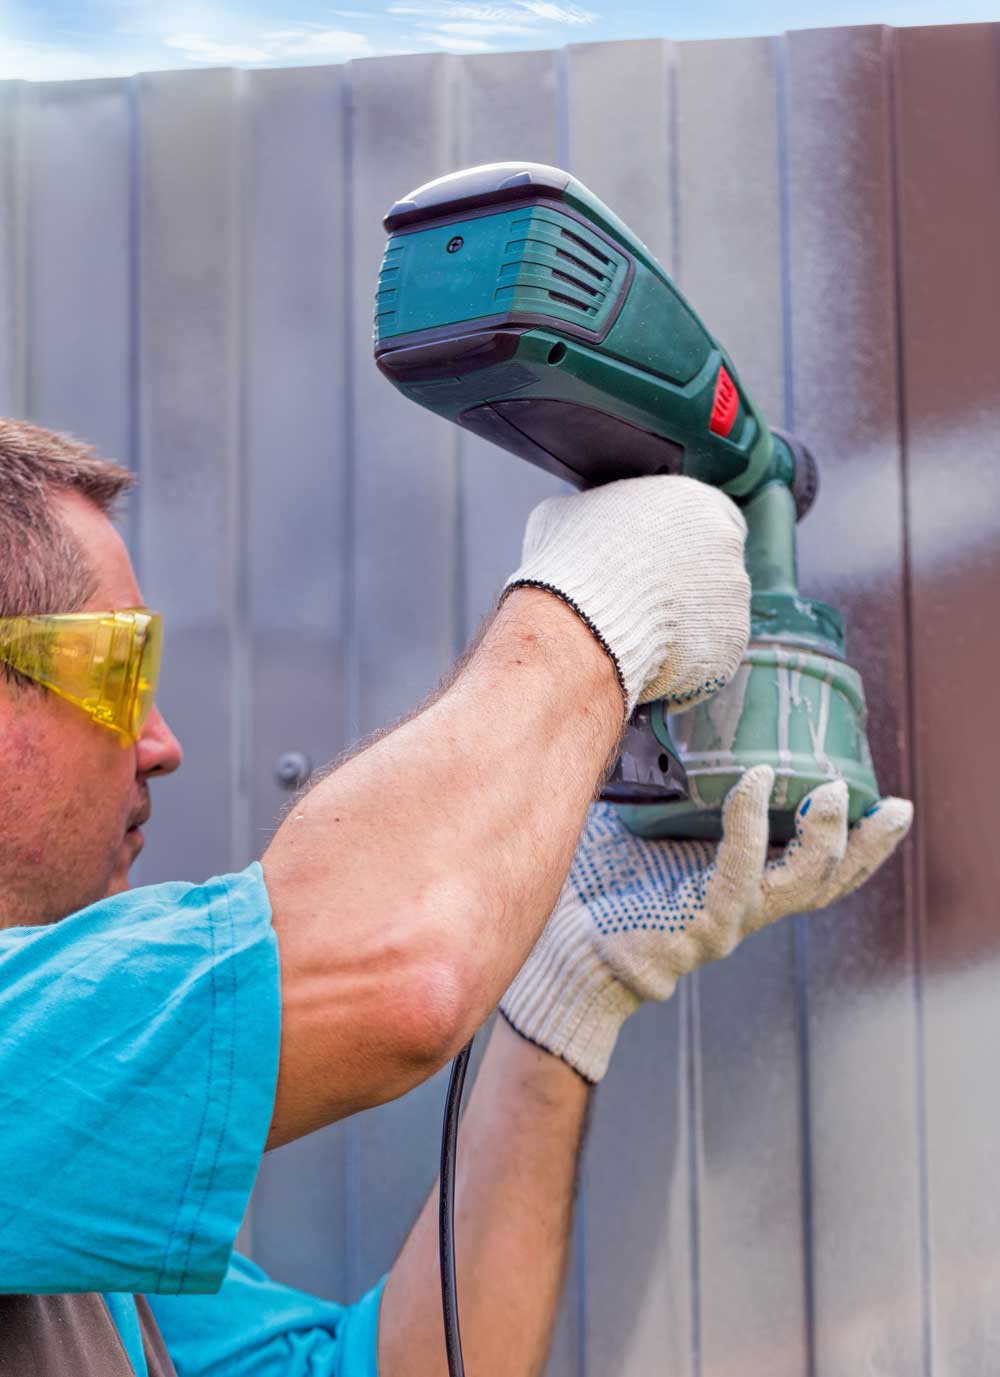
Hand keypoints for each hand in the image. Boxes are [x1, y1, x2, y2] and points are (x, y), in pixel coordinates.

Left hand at [501, 766, 912, 1082]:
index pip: (814, 867)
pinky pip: (739, 871)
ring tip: (830, 790)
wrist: (561, 948)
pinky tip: (752, 781)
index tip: (887, 806)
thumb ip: (664, 787)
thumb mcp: (642, 827)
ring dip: (823, 835)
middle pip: (829, 882)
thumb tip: (658, 716)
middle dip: (868, 846)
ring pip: (803, 883)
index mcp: (739, 886)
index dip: (858, 843)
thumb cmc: (595, 885)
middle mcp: (745, 907)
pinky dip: (749, 823)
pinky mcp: (702, 927)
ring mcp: (729, 920)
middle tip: (893, 806)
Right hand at [504, 475, 750, 713]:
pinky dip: (683, 659)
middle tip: (644, 598)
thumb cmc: (572, 567)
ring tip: (637, 632)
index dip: (680, 538)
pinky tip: (647, 657)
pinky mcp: (728, 647)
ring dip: (683, 622)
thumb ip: (598, 514)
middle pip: (713, 566)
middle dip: (684, 583)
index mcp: (695, 504)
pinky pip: (707, 653)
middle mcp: (725, 547)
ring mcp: (732, 600)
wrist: (580, 627)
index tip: (660, 555)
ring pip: (711, 612)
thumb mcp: (568, 516)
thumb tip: (585, 524)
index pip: (707, 514)